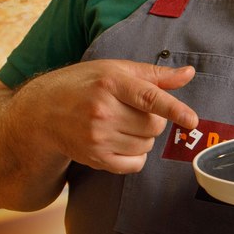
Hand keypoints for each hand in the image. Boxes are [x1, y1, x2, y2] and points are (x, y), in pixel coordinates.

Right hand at [8, 59, 198, 174]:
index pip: (149, 98)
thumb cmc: (82, 84)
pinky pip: (134, 164)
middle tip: (134, 111)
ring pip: (146, 145)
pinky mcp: (95, 157)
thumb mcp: (114, 70)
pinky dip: (136, 155)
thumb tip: (188, 74)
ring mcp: (97, 137)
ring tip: (121, 124)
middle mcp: (102, 110)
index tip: (192, 120)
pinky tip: (120, 141)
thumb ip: (154, 74)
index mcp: (110, 83)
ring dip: (143, 137)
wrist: (41, 112)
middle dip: (153, 120)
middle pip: (153, 125)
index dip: (174, 109)